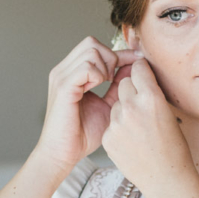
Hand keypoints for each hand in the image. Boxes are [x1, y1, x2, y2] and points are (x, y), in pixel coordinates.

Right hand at [33, 37, 136, 172]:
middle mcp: (63, 71)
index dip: (119, 53)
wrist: (63, 154)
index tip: (137, 61)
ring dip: (104, 67)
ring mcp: (61, 77)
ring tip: (104, 86)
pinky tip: (97, 89)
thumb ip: (118, 86)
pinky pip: (86, 67)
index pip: (96, 47)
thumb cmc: (82, 134)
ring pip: (91, 51)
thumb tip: (134, 66)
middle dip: (110, 58)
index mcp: (72, 73)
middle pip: (92, 43)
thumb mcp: (108, 105)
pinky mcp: (63, 87)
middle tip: (114, 81)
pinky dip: (97, 75)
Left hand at [100, 58, 195, 194]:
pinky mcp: (107, 138)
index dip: (141, 70)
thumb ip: (151, 93)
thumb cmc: (174, 147)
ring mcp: (116, 123)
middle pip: (123, 83)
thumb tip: (139, 77)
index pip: (138, 68)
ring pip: (116, 104)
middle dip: (131, 90)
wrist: (166, 179)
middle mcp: (131, 107)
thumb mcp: (168, 113)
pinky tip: (131, 141)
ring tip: (139, 129)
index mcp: (151, 98)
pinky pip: (110, 123)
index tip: (142, 73)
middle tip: (142, 105)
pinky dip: (118, 129)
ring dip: (124, 110)